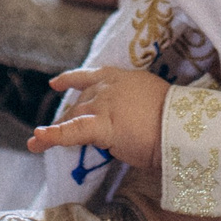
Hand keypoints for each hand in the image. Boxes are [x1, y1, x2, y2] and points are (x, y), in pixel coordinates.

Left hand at [29, 68, 168, 166]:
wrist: (183, 126)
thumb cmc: (176, 119)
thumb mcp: (152, 102)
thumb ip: (133, 105)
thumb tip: (125, 120)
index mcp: (123, 78)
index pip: (91, 77)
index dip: (71, 79)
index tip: (56, 83)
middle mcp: (109, 87)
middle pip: (79, 102)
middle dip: (65, 118)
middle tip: (51, 134)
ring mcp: (104, 103)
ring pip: (72, 117)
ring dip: (54, 131)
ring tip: (37, 143)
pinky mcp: (101, 124)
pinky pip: (72, 131)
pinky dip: (53, 136)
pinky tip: (38, 140)